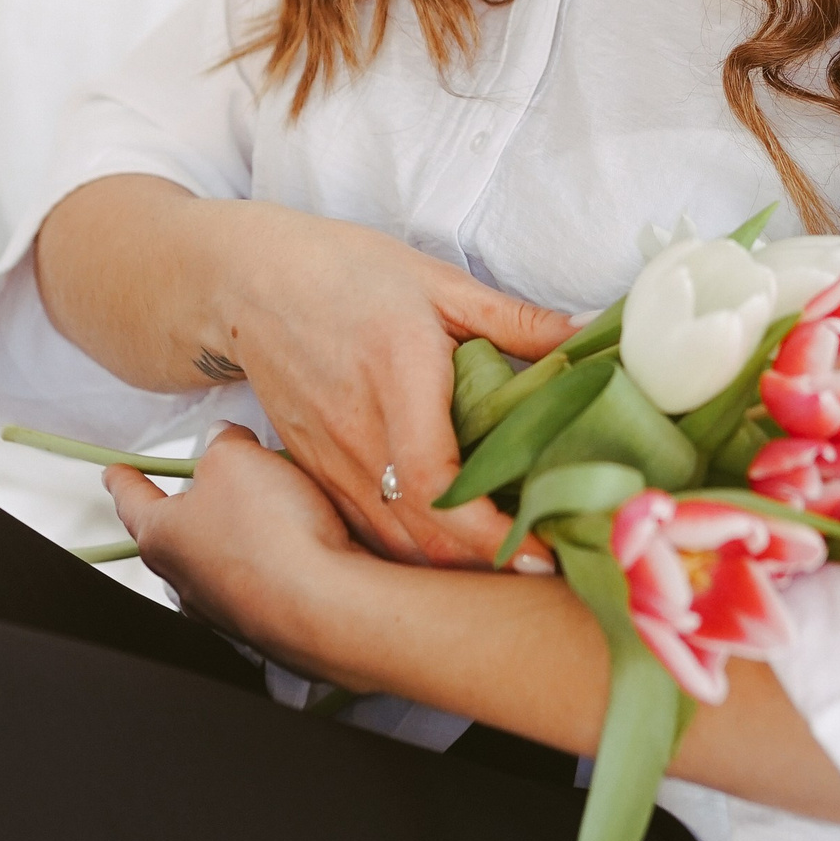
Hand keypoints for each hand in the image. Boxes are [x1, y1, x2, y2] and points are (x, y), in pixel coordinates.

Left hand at [107, 424, 380, 681]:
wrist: (325, 604)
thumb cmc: (270, 533)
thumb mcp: (237, 459)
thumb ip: (223, 442)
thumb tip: (225, 441)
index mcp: (161, 536)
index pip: (132, 500)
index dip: (123, 479)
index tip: (114, 472)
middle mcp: (184, 579)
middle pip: (179, 530)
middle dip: (195, 505)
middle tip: (216, 479)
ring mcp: (223, 608)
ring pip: (222, 557)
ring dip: (240, 532)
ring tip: (275, 505)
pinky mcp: (264, 622)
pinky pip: (262, 579)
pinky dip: (275, 558)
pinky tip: (302, 541)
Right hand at [206, 206, 570, 568]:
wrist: (248, 284)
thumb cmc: (346, 273)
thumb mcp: (437, 282)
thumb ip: (516, 320)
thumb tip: (591, 335)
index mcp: (398, 378)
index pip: (439, 482)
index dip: (491, 530)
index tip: (542, 546)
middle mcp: (359, 434)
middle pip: (421, 535)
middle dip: (487, 565)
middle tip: (550, 563)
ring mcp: (330, 463)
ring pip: (394, 545)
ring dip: (452, 567)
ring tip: (512, 564)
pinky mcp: (316, 475)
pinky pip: (368, 532)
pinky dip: (413, 551)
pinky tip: (455, 550)